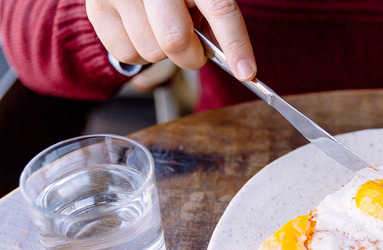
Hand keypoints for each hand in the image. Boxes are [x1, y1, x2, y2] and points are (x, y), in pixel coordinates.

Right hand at [86, 0, 255, 80]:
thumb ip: (215, 17)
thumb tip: (229, 57)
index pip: (220, 9)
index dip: (235, 44)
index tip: (247, 71)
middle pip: (175, 40)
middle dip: (191, 57)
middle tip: (194, 52)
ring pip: (150, 52)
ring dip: (164, 54)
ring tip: (162, 29)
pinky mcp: (96, 6)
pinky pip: (125, 54)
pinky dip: (140, 54)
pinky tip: (142, 32)